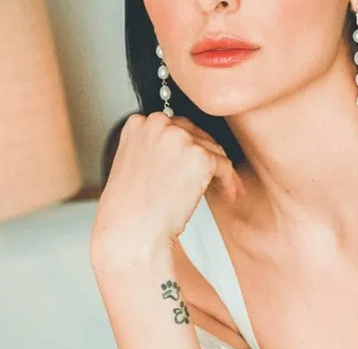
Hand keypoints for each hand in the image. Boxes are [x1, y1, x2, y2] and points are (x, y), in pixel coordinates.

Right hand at [91, 112, 244, 270]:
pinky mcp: (199, 156)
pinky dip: (229, 182)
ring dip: (220, 171)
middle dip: (206, 156)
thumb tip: (182, 151)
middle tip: (213, 176)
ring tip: (223, 189)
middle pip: (196, 134)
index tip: (191, 162)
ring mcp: (179, 138)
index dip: (187, 146)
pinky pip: (225, 166)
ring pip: (213, 150)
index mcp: (138, 124)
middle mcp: (158, 125)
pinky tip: (228, 194)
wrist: (130, 233)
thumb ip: (154, 149)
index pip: (174, 127)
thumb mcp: (132, 165)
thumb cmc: (128, 210)